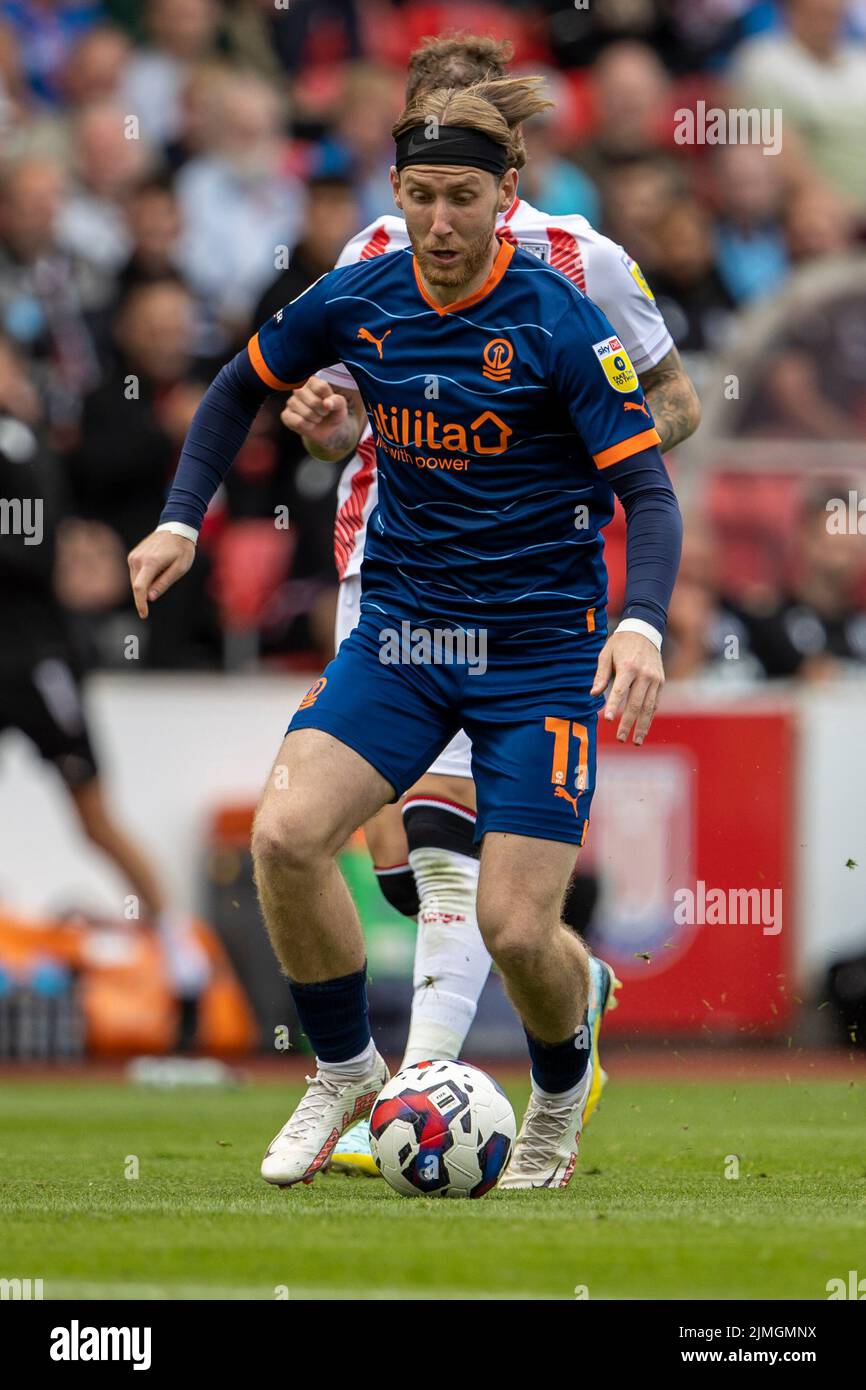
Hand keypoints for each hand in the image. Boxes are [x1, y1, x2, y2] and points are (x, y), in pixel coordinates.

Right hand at [127, 530, 194, 618]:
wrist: (176, 528)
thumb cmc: (182, 549)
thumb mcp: (180, 568)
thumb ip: (164, 583)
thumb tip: (150, 598)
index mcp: (150, 563)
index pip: (139, 588)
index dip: (140, 604)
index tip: (144, 614)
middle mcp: (138, 559)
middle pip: (137, 586)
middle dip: (147, 592)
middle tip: (166, 576)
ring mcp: (133, 556)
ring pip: (135, 580)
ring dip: (147, 583)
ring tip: (163, 568)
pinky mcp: (133, 555)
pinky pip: (136, 573)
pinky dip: (145, 576)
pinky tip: (157, 565)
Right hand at [280, 377, 360, 456]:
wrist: (327, 430)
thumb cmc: (333, 413)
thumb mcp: (341, 406)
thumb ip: (337, 401)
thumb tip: (327, 403)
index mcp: (312, 381)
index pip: (321, 387)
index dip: (328, 400)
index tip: (329, 404)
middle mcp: (299, 389)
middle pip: (313, 401)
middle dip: (322, 412)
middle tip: (323, 413)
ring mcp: (291, 402)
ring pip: (306, 413)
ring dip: (316, 420)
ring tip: (317, 418)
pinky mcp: (286, 415)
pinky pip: (298, 422)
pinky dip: (308, 426)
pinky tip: (309, 424)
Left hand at [591, 629, 664, 744]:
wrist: (645, 630)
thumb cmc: (620, 644)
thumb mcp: (606, 654)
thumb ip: (600, 675)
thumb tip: (593, 695)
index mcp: (628, 667)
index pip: (620, 691)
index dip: (614, 706)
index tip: (608, 720)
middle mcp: (644, 674)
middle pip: (636, 703)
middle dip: (628, 723)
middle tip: (620, 738)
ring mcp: (655, 679)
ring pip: (649, 707)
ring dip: (642, 726)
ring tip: (635, 741)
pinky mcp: (660, 682)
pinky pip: (655, 702)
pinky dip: (649, 717)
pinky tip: (644, 729)